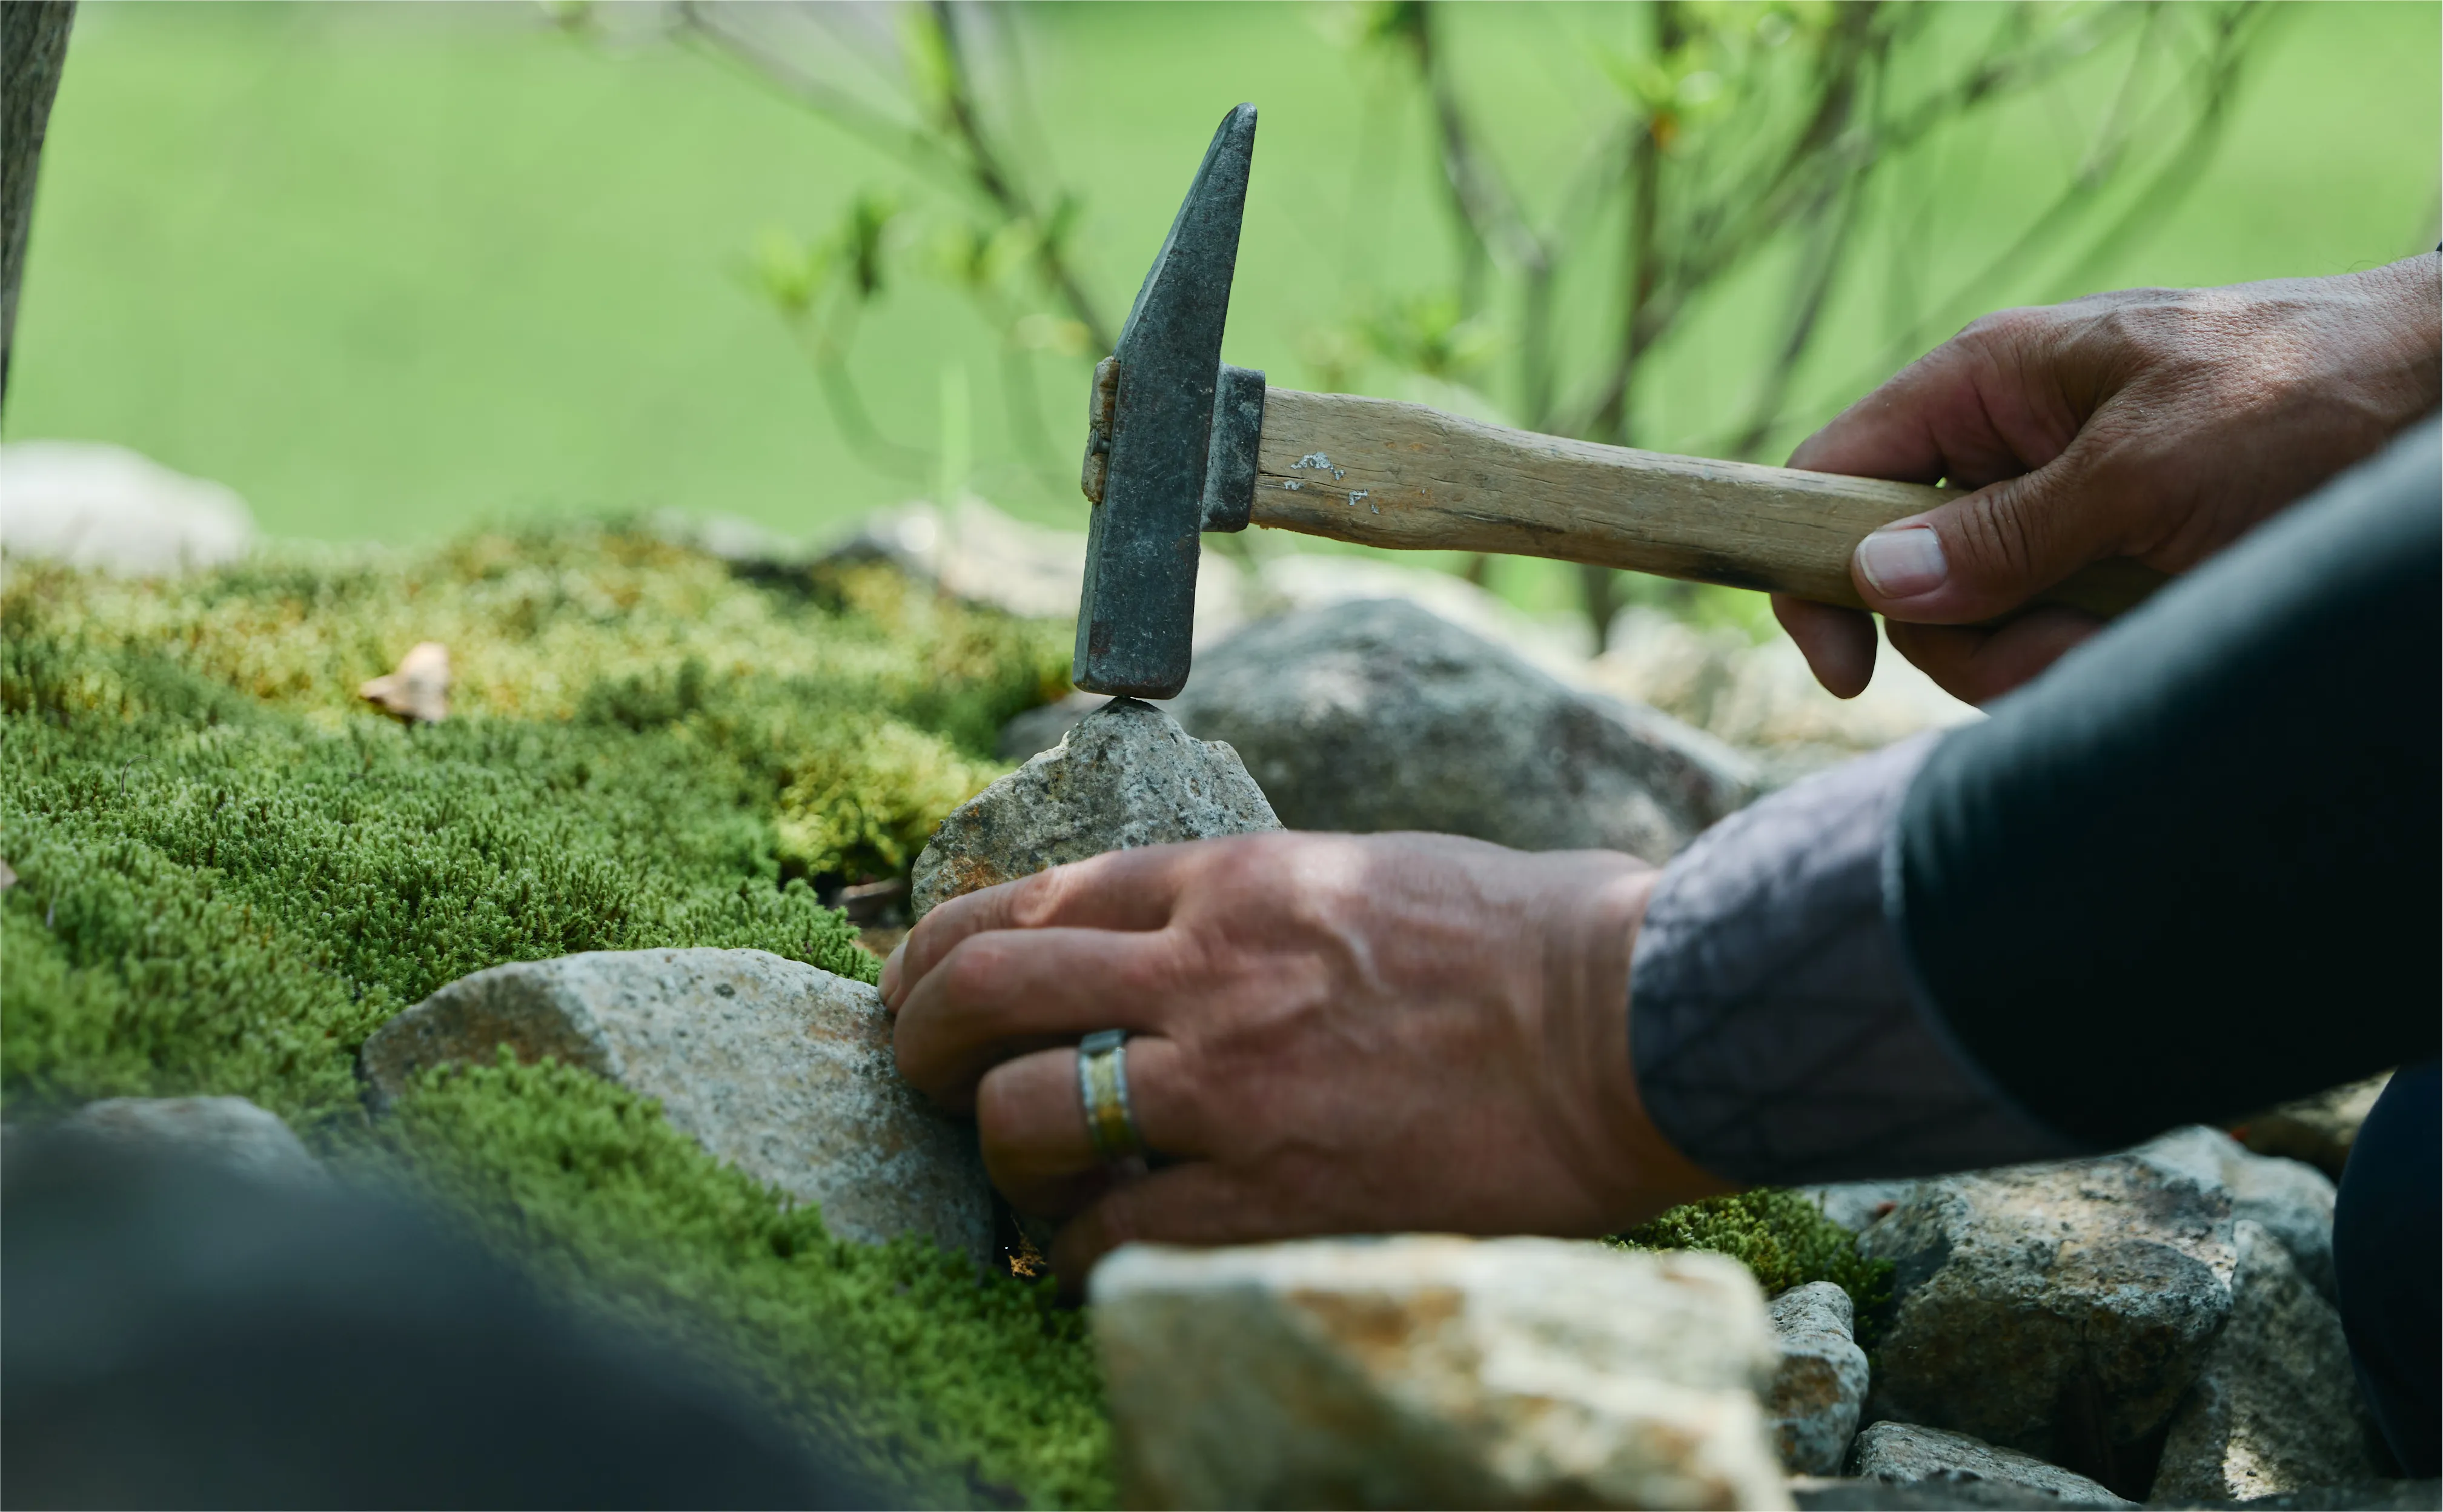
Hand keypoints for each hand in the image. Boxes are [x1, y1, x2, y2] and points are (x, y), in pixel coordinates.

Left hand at [879, 831, 1726, 1287]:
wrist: (1634, 1019)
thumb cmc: (1524, 940)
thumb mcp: (1359, 872)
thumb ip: (1246, 904)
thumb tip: (1165, 950)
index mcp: (1230, 878)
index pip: (1029, 899)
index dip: (942, 948)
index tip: (917, 985)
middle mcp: (1205, 969)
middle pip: (983, 989)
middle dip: (919, 1038)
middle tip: (917, 1074)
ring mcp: (1232, 1086)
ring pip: (1022, 1117)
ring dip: (1001, 1154)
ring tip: (1027, 1178)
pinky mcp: (1272, 1197)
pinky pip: (1110, 1237)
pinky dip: (1080, 1251)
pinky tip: (1098, 1253)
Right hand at [1775, 252, 2440, 703]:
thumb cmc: (2308, 393)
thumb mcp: (2147, 465)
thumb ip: (2007, 532)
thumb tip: (1874, 582)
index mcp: (1986, 387)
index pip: (1832, 476)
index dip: (1811, 572)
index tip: (1846, 670)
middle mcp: (2003, 455)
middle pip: (1905, 587)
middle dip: (1976, 641)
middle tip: (2066, 645)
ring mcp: (2056, 520)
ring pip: (1979, 633)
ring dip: (2048, 660)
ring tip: (2142, 627)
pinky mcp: (2108, 575)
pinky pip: (2051, 649)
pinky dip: (2098, 664)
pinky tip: (2163, 631)